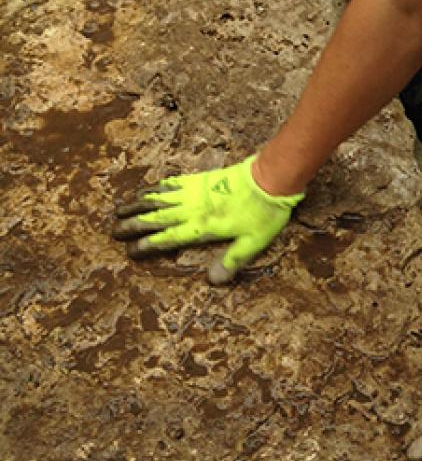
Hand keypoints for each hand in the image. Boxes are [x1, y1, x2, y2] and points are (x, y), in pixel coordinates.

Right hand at [113, 155, 303, 283]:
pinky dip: (153, 188)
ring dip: (136, 204)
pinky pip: (169, 183)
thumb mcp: (252, 243)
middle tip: (112, 231)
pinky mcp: (199, 179)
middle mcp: (191, 209)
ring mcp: (193, 191)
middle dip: (132, 225)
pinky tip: (145, 190)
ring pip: (157, 198)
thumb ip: (232, 261)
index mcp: (201, 227)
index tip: (130, 252)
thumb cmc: (263, 213)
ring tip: (118, 210)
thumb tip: (212, 281)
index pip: (166, 238)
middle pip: (154, 218)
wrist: (269, 178)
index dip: (146, 245)